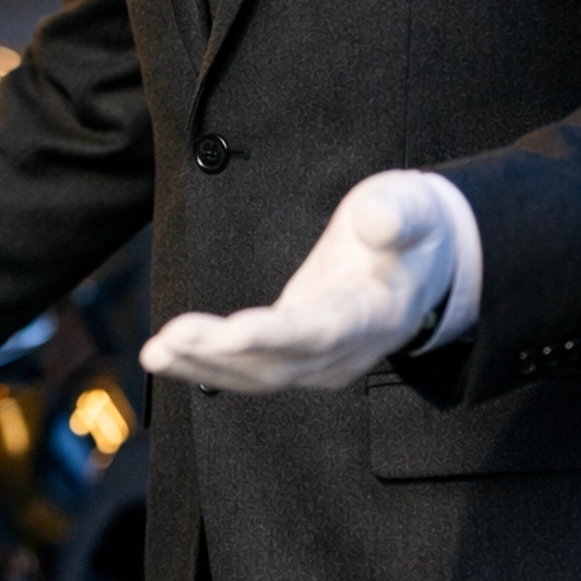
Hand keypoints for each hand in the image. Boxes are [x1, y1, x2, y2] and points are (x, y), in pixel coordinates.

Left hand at [140, 170, 455, 393]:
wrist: (424, 261)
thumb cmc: (412, 226)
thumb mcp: (413, 206)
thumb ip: (396, 213)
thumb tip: (377, 220)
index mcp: (378, 313)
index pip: (324, 329)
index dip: (277, 335)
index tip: (231, 334)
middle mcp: (349, 350)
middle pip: (281, 361)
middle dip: (222, 353)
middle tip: (170, 338)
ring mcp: (322, 360)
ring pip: (259, 374)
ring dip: (205, 364)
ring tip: (156, 352)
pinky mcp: (298, 356)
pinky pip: (250, 370)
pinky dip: (208, 365)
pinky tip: (167, 356)